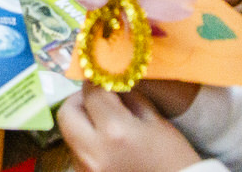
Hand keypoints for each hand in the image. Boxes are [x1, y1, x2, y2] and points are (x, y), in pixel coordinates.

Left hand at [58, 84, 201, 171]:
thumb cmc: (174, 160)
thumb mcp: (157, 123)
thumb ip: (130, 99)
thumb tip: (111, 83)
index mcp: (115, 131)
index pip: (91, 93)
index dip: (97, 82)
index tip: (104, 79)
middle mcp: (93, 151)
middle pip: (67, 113)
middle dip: (80, 101)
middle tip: (96, 100)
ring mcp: (87, 169)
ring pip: (70, 135)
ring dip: (82, 123)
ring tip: (104, 124)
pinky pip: (78, 154)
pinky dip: (87, 144)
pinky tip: (107, 146)